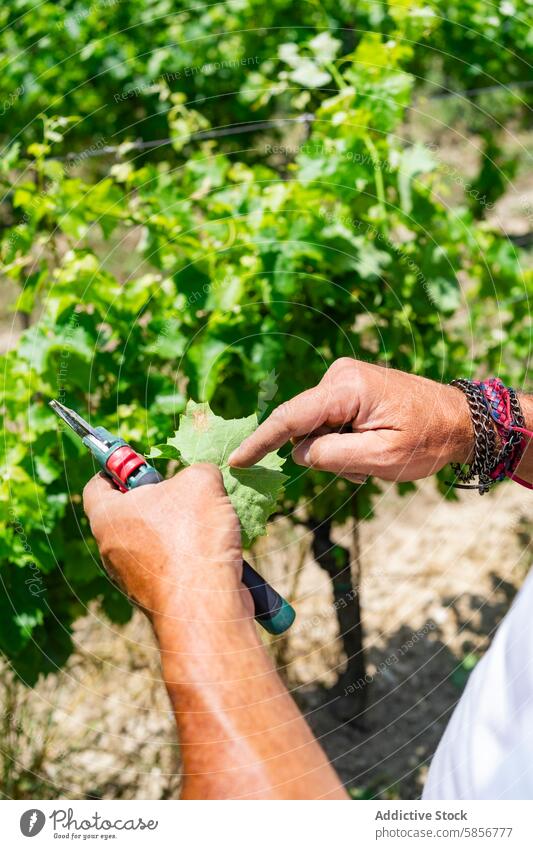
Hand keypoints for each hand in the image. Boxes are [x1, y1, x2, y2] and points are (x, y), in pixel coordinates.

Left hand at [83, 464, 250, 625]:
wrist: (205, 606)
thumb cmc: (192, 538)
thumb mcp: (200, 482)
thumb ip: (196, 471)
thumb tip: (201, 479)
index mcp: (107, 517)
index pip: (96, 484)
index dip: (116, 468)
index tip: (141, 464)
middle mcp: (112, 549)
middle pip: (130, 513)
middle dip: (160, 500)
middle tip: (186, 493)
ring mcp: (134, 578)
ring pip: (154, 541)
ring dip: (180, 530)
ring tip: (208, 524)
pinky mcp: (158, 597)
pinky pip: (172, 566)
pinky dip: (191, 556)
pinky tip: (214, 552)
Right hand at [229, 358, 473, 481]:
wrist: (461, 419)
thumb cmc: (428, 440)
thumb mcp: (380, 459)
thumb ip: (332, 456)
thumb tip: (297, 452)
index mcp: (347, 388)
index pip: (290, 417)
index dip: (260, 441)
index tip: (235, 460)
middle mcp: (340, 375)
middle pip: (304, 426)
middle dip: (322, 453)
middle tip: (361, 469)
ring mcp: (344, 379)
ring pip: (316, 427)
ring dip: (336, 450)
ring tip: (371, 459)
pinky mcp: (349, 387)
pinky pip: (329, 421)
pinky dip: (342, 440)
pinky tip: (369, 447)